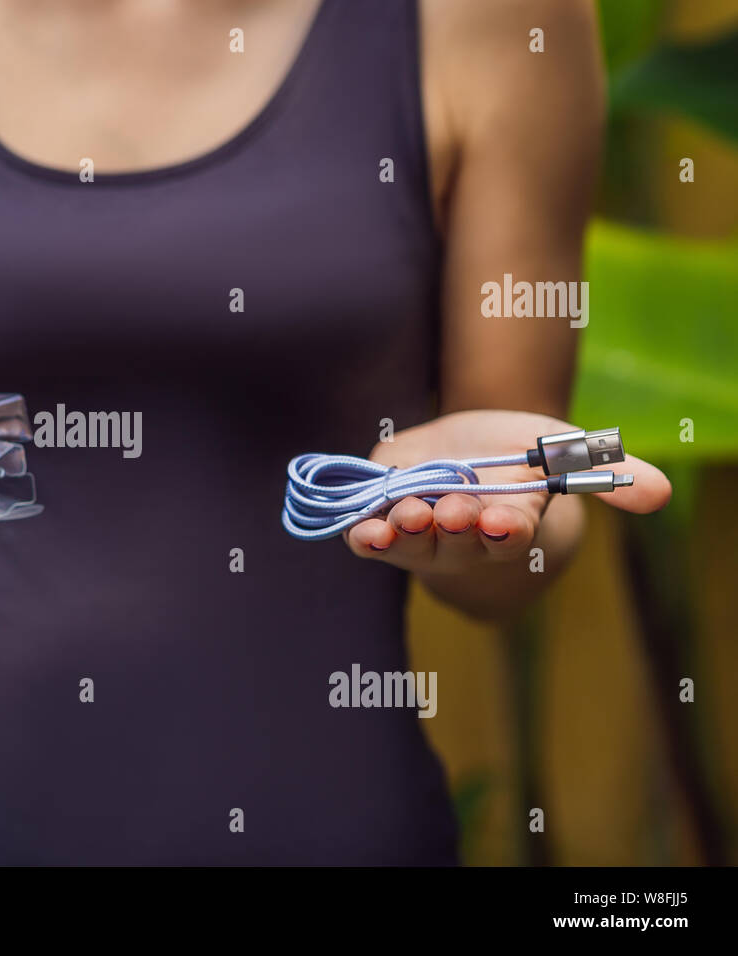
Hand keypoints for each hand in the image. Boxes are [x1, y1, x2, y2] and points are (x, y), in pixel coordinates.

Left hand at [342, 409, 671, 573]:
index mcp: (510, 523)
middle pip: (460, 541)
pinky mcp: (381, 518)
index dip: (507, 529)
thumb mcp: (566, 451)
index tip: (505, 520)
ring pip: (412, 543)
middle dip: (457, 527)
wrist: (466, 445)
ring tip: (409, 516)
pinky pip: (371, 538)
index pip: (512, 534)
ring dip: (407, 533)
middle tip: (456, 511)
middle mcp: (463, 538)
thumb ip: (610, 472)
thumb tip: (662, 494)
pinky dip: (366, 537)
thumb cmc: (522, 454)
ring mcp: (420, 533)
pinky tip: (363, 532)